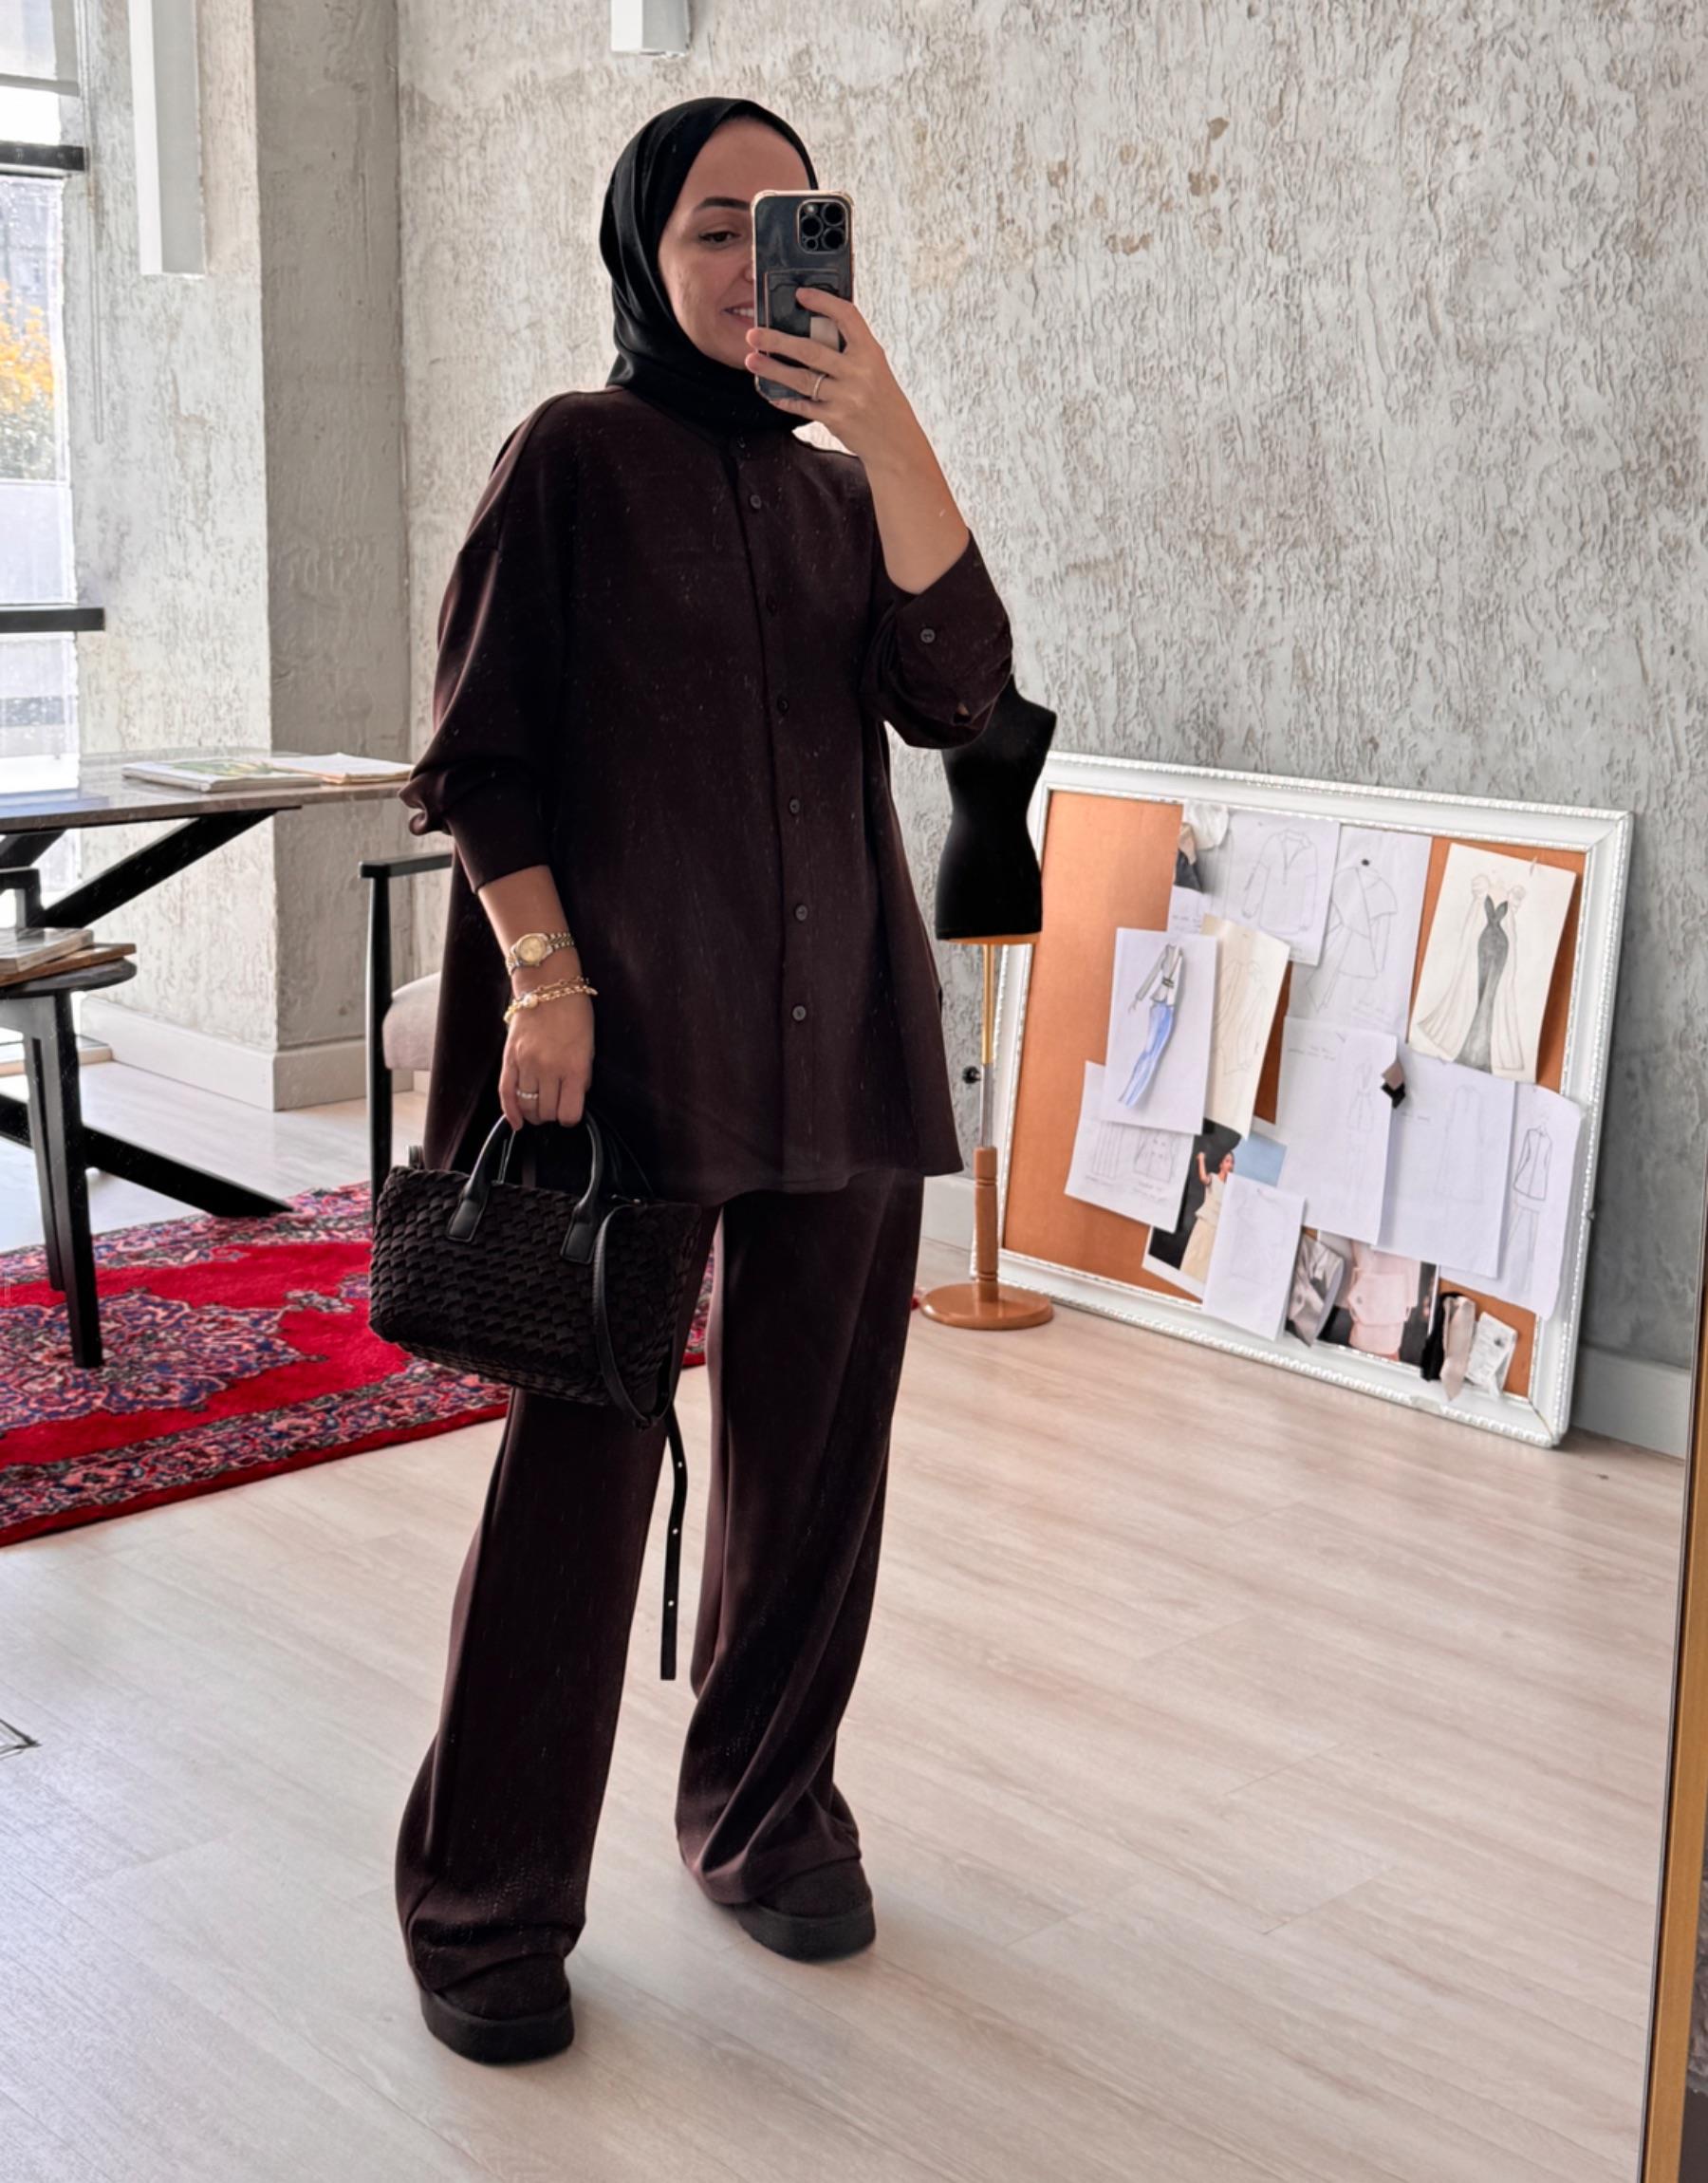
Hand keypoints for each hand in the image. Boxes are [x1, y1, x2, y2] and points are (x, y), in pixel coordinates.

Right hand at [500, 992, 593, 1130]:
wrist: (548, 984)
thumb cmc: (574, 1012)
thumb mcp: (589, 1046)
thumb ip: (581, 1076)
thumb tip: (573, 1098)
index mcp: (574, 1066)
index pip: (570, 1113)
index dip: (571, 1117)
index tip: (570, 1113)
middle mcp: (549, 1069)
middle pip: (547, 1112)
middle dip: (552, 1115)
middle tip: (555, 1107)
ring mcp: (526, 1064)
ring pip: (527, 1106)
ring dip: (534, 1114)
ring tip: (539, 1111)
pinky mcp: (509, 1058)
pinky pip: (506, 1093)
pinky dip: (510, 1112)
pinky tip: (516, 1122)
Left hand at [745, 289, 927, 468]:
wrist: (897, 443)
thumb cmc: (883, 402)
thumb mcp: (875, 369)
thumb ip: (851, 351)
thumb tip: (816, 329)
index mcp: (870, 353)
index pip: (847, 317)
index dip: (823, 302)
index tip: (801, 294)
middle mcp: (859, 373)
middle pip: (811, 350)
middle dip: (778, 341)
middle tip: (754, 333)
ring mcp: (847, 397)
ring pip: (802, 379)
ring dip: (773, 370)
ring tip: (752, 360)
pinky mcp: (836, 419)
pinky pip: (803, 406)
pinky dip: (785, 399)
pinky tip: (770, 393)